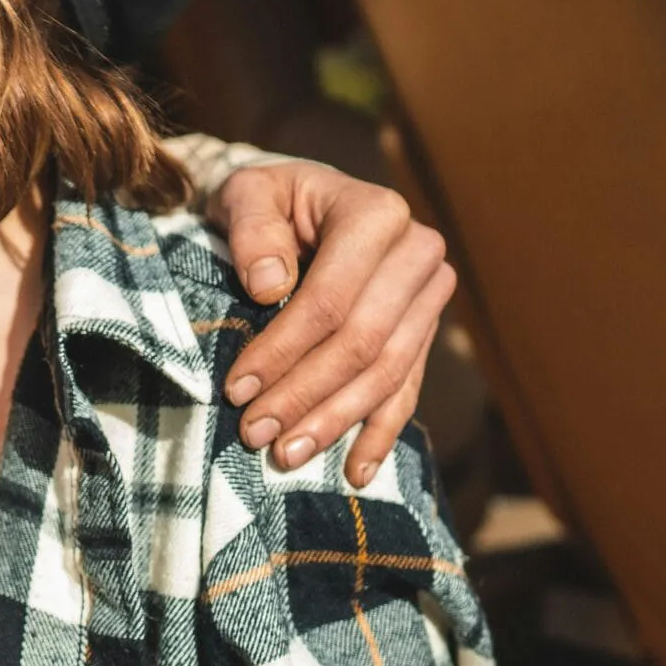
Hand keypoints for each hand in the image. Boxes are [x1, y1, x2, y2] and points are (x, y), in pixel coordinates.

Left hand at [205, 161, 455, 486]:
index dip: (284, 349)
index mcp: (376, 214)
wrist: (303, 203)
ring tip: (287, 455)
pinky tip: (354, 471)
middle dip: (306, 395)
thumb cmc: (268, 200)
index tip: (237, 389)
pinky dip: (380, 433)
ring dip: (336, 421)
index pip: (331, 299)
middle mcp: (416, 253)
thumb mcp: (246, 194)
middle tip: (256, 434)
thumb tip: (267, 285)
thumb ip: (252, 228)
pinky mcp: (424, 331)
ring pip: (387, 373)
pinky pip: (407, 388)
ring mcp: (428, 296)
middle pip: (363, 343)